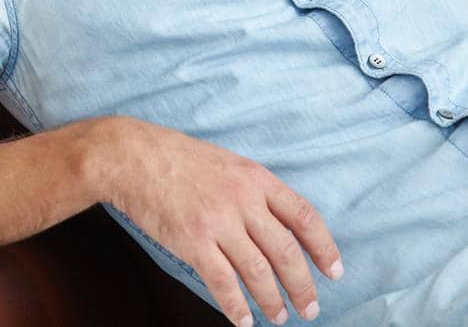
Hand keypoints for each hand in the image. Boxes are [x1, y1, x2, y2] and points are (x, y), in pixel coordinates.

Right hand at [105, 116, 342, 323]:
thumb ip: (255, 191)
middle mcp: (243, 200)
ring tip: (280, 317)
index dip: (324, 247)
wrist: (134, 157)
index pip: (303, 216)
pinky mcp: (193, 241)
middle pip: (285, 250)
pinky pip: (223, 282)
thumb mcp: (229, 164)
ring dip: (272, 300)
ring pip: (258, 271)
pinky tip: (245, 321)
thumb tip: (280, 225)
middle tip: (310, 308)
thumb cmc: (179, 160)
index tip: (334, 271)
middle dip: (302, 285)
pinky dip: (237, 306)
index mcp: (256, 178)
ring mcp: (218, 221)